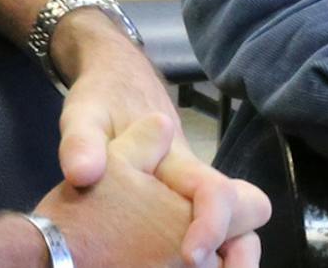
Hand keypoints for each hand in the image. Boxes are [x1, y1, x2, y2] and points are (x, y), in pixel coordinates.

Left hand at [54, 13, 268, 264]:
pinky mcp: (180, 203)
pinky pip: (210, 234)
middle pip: (246, 215)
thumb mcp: (84, 114)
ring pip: (231, 229)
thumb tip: (83, 174)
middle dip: (238, 252)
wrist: (117, 78)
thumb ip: (81, 142)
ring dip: (225, 258)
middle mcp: (194, 179)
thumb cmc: (103, 97)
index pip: (217, 193)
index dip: (213, 225)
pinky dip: (208, 256)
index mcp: (178, 160)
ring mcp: (190, 193)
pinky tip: (180, 265)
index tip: (189, 256)